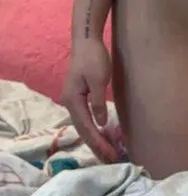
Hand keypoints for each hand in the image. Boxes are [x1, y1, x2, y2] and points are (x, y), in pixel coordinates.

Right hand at [60, 39, 117, 163]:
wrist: (86, 40)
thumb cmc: (93, 57)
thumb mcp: (98, 79)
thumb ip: (98, 102)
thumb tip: (101, 123)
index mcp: (72, 100)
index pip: (86, 127)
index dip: (97, 142)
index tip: (108, 153)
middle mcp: (69, 102)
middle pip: (82, 129)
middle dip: (95, 144)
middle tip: (109, 158)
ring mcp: (71, 99)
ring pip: (82, 124)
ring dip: (94, 138)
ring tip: (105, 151)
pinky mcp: (77, 95)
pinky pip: (84, 117)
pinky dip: (92, 127)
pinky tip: (99, 133)